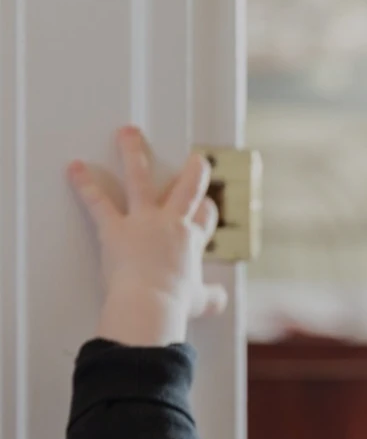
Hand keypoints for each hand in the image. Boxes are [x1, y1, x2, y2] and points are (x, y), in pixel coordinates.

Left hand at [68, 126, 226, 345]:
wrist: (150, 304)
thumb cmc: (174, 304)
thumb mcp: (199, 301)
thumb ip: (210, 297)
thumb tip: (220, 299)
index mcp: (192, 241)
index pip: (206, 216)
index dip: (208, 210)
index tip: (207, 205)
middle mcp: (171, 224)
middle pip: (187, 188)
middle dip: (193, 171)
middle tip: (196, 159)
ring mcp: (143, 222)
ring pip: (139, 179)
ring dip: (134, 153)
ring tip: (129, 133)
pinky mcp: (116, 228)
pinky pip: (98, 201)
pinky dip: (84, 184)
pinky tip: (75, 168)